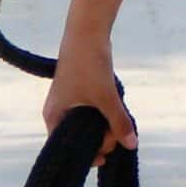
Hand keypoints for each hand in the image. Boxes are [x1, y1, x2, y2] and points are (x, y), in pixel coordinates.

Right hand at [43, 37, 137, 163]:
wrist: (87, 32)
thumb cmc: (89, 65)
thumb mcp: (106, 97)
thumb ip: (119, 122)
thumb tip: (131, 145)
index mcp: (53, 118)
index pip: (67, 150)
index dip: (89, 154)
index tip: (109, 150)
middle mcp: (57, 113)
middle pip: (79, 140)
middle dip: (101, 139)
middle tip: (119, 131)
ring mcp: (67, 103)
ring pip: (87, 126)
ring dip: (105, 126)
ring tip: (120, 119)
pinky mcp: (77, 94)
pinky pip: (90, 114)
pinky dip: (103, 115)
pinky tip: (116, 110)